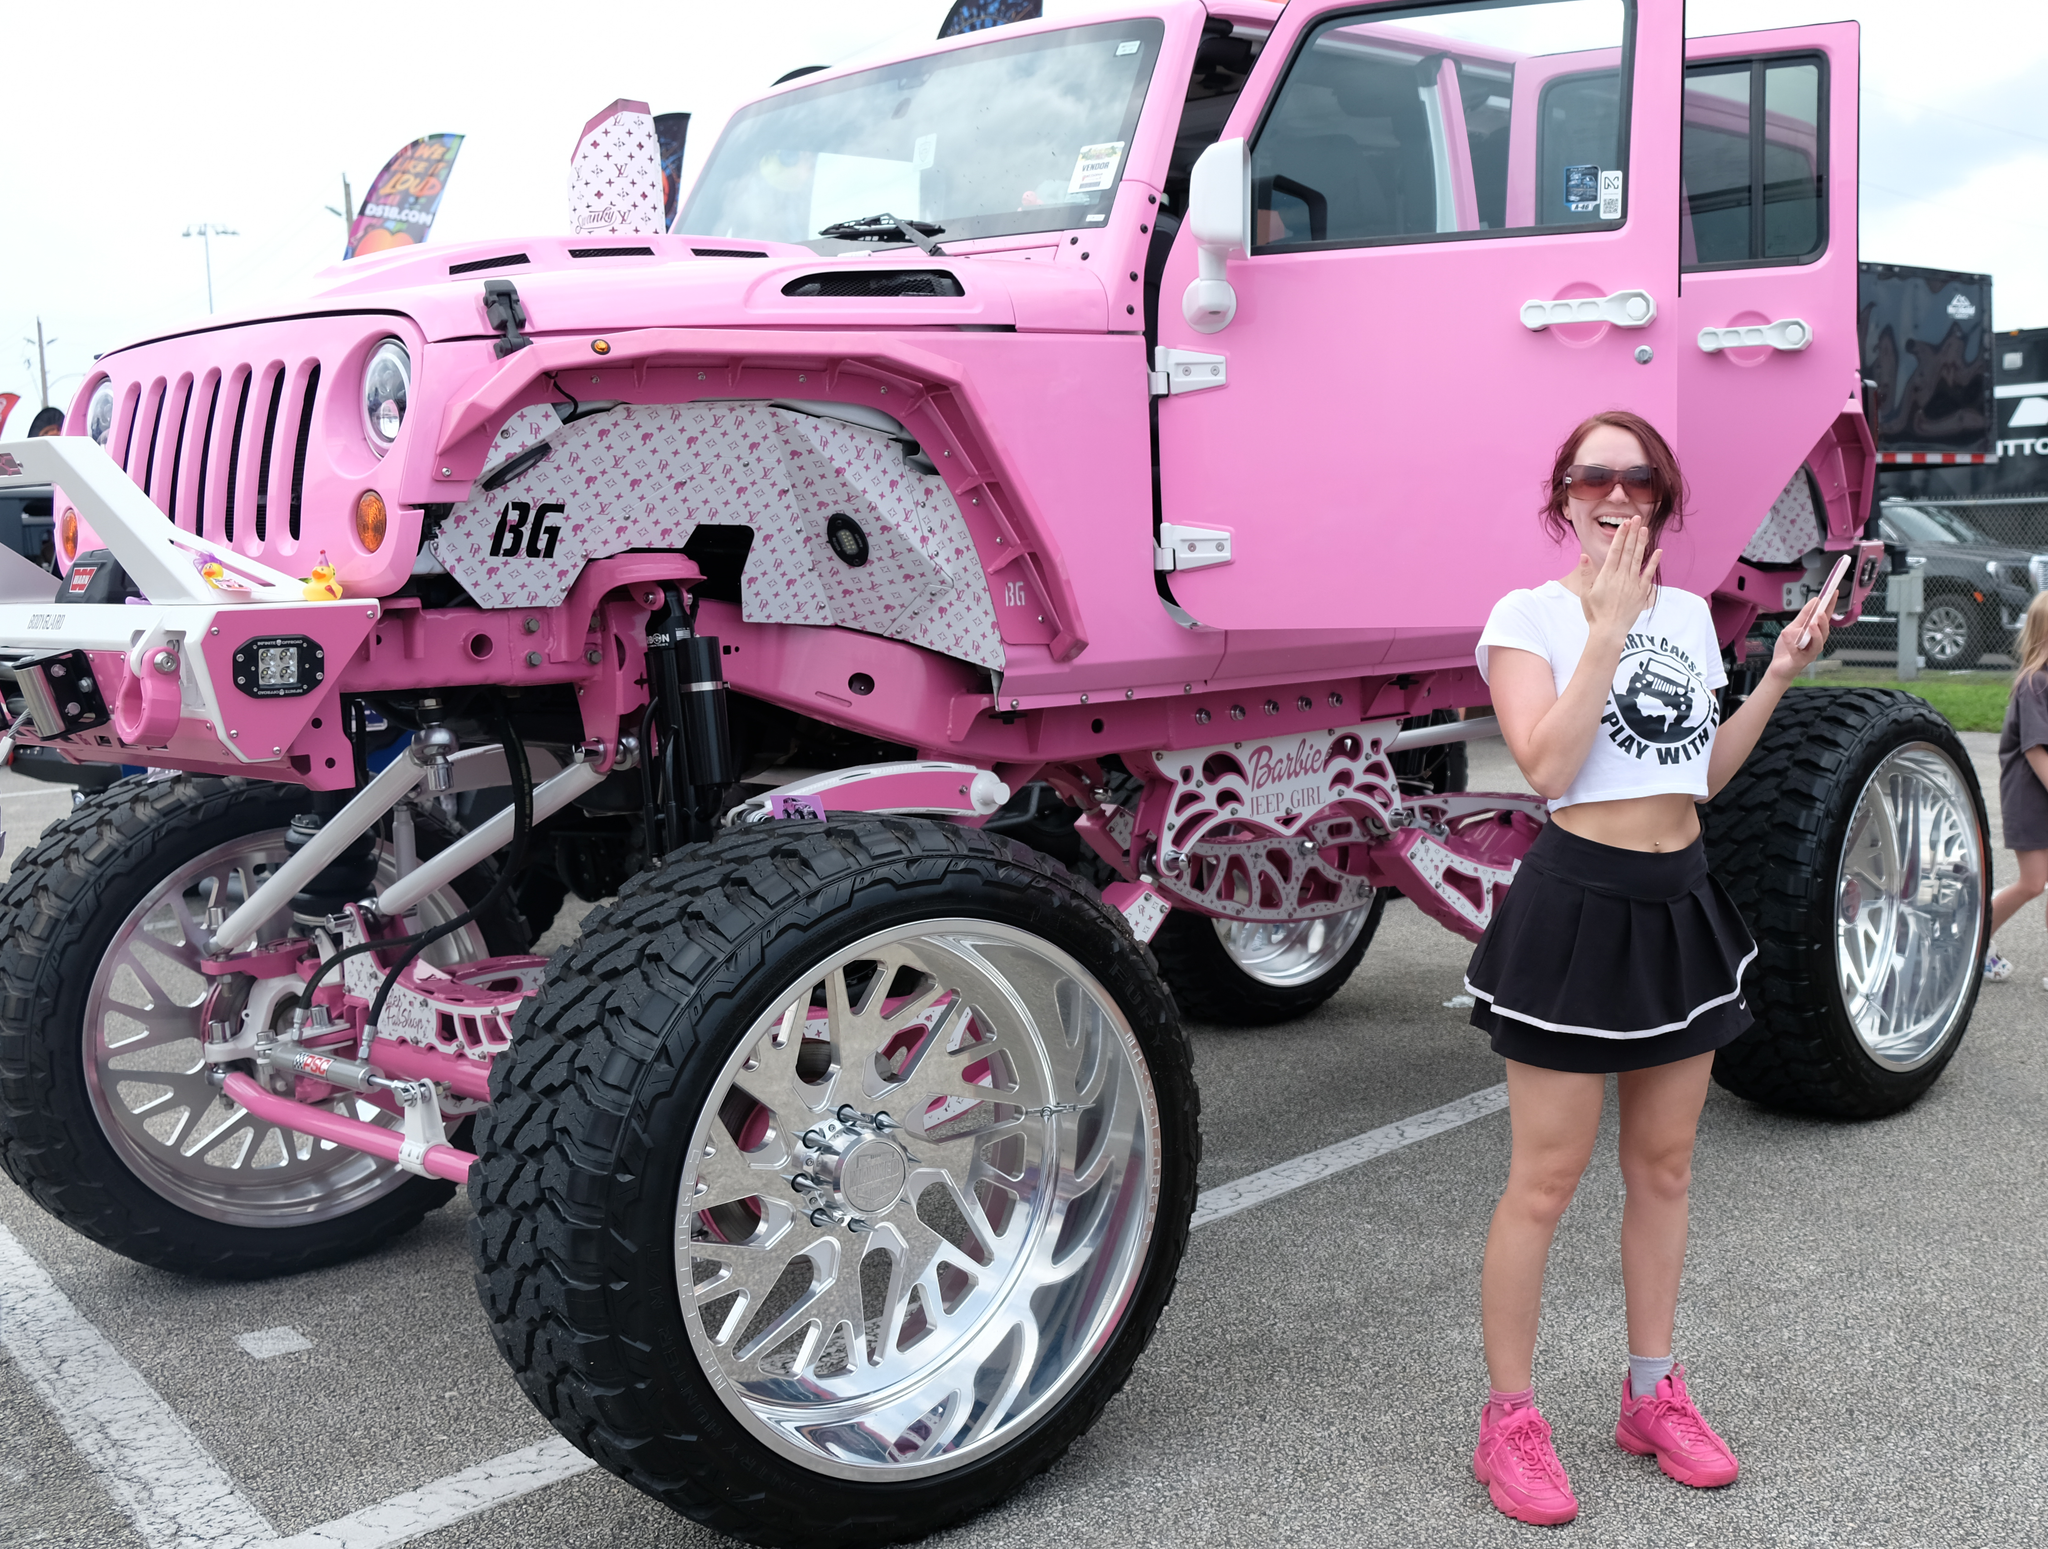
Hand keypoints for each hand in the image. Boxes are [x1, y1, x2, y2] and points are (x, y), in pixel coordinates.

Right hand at [1576, 514, 1660, 638]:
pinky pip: (1649, 575)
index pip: (1615, 551)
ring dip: (1642, 543)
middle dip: (1632, 534)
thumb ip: (1586, 573)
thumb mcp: (1585, 593)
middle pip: (1628, 551)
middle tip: (1637, 519)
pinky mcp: (1641, 593)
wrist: (1609, 631)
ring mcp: (1632, 584)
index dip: (1621, 536)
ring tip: (1645, 529)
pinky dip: (1653, 563)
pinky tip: (1658, 551)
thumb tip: (1584, 555)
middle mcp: (1621, 577)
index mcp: (1607, 575)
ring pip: (1638, 559)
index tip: (1625, 524)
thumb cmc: (1594, 613)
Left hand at [1769, 585, 1836, 679]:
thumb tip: (1815, 601)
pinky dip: (1791, 643)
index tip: (1833, 593)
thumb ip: (1803, 617)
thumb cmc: (1787, 648)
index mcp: (1815, 633)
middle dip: (1823, 622)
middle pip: (1824, 632)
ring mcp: (1809, 653)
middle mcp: (1816, 643)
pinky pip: (1797, 652)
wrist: (1777, 667)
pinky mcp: (1800, 661)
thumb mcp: (1793, 628)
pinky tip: (1786, 635)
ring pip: (1817, 644)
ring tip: (1811, 625)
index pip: (1825, 618)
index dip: (1830, 606)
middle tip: (1820, 612)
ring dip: (1815, 633)